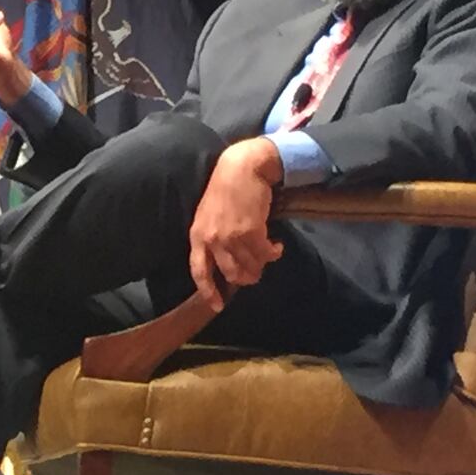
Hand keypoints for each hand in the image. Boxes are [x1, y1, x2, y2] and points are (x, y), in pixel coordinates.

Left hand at [187, 138, 285, 311]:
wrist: (241, 168)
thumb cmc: (225, 190)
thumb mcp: (208, 215)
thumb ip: (213, 238)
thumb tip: (226, 263)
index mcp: (198, 235)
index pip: (199, 271)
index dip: (208, 291)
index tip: (217, 306)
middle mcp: (212, 239)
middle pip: (231, 274)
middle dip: (246, 278)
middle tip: (255, 273)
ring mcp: (231, 236)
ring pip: (250, 266)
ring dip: (262, 265)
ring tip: (268, 254)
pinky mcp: (251, 231)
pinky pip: (265, 254)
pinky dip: (273, 253)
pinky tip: (276, 247)